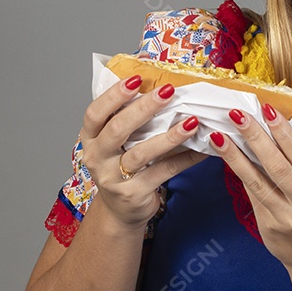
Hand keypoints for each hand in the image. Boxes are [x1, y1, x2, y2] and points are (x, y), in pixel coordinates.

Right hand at [79, 75, 206, 230]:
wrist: (119, 210)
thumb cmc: (121, 167)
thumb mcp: (116, 143)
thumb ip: (128, 120)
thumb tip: (161, 87)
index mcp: (90, 139)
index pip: (95, 113)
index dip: (113, 95)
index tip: (135, 79)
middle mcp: (97, 157)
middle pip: (117, 130)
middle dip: (144, 108)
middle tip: (168, 91)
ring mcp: (114, 178)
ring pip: (142, 153)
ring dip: (169, 136)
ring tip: (191, 122)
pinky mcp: (134, 194)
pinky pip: (164, 172)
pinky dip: (184, 159)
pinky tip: (201, 150)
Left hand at [209, 104, 291, 273]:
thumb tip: (282, 129)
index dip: (284, 133)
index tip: (267, 110)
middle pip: (278, 167)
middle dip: (256, 138)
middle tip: (238, 115)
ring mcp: (287, 218)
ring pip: (258, 182)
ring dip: (236, 156)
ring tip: (220, 136)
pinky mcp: (269, 227)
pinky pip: (252, 195)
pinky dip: (239, 173)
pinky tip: (227, 156)